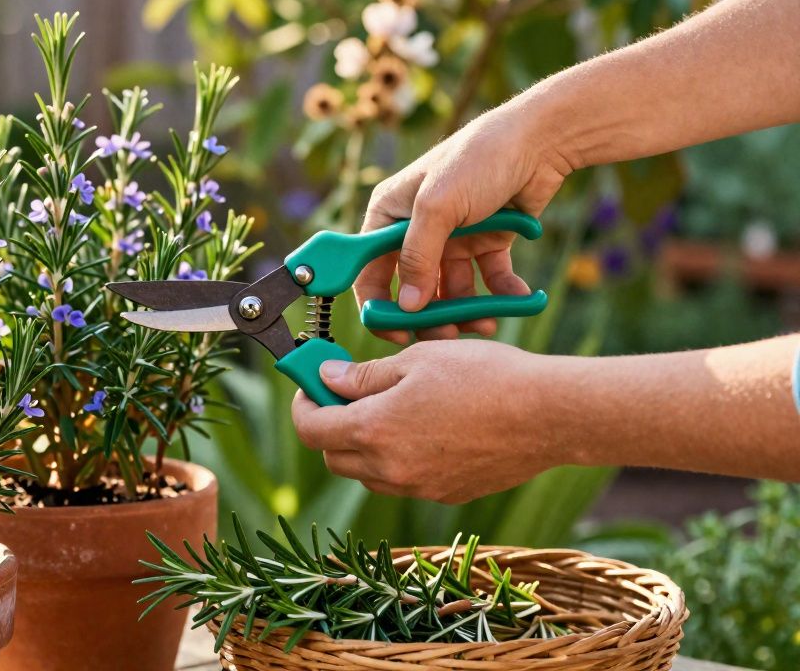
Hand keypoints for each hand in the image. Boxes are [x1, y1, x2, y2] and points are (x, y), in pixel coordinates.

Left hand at [291, 339, 567, 503]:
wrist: (549, 415)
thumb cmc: (485, 376)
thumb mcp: (416, 360)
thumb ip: (363, 375)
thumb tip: (326, 378)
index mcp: (374, 430)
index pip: (311, 429)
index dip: (304, 404)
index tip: (312, 384)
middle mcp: (390, 469)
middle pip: (334, 456)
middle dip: (332, 426)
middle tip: (349, 393)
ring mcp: (419, 488)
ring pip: (368, 474)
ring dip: (364, 446)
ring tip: (393, 409)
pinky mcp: (446, 495)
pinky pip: (404, 481)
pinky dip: (399, 459)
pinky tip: (427, 428)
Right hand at [356, 106, 571, 343]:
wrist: (539, 141)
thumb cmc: (477, 160)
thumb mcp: (437, 208)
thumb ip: (417, 258)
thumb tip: (407, 307)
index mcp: (389, 215)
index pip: (370, 271)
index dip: (379, 305)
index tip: (397, 333)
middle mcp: (417, 229)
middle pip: (413, 288)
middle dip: (430, 315)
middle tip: (447, 336)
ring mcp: (452, 237)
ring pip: (451, 290)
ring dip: (466, 311)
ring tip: (484, 324)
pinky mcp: (485, 242)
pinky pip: (488, 279)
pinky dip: (501, 294)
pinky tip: (517, 299)